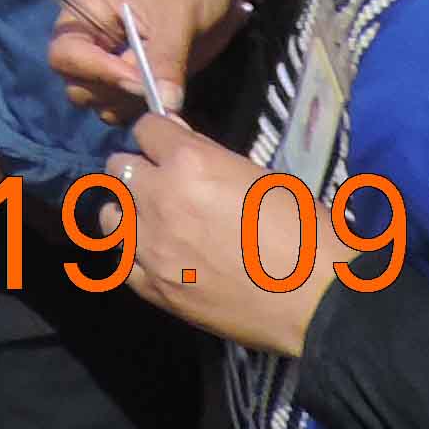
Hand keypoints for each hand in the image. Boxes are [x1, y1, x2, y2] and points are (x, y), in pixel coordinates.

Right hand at [45, 0, 261, 122]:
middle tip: (150, 87)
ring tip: (162, 89)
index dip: (95, 71)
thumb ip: (165, 60)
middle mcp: (92, 40)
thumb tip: (165, 105)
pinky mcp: (136, 76)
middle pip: (77, 85)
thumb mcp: (175, 16)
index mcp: (86, 11)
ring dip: (128, 105)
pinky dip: (144, 110)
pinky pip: (126, 106)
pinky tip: (169, 97)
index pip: (64, 54)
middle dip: (110, 93)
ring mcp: (113, 61)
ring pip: (100, 101)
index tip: (136, 78)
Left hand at [110, 111, 310, 355]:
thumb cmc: (304, 228)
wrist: (318, 298)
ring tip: (154, 222)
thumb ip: (211, 157)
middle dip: (140, 170)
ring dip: (129, 213)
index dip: (160, 136)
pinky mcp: (156, 290)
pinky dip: (136, 257)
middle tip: (163, 184)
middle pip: (119, 168)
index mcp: (189, 163)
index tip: (170, 147)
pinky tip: (157, 258)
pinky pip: (124, 264)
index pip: (146, 129)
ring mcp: (152, 248)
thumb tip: (180, 140)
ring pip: (111, 216)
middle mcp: (159, 199)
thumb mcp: (260, 175)